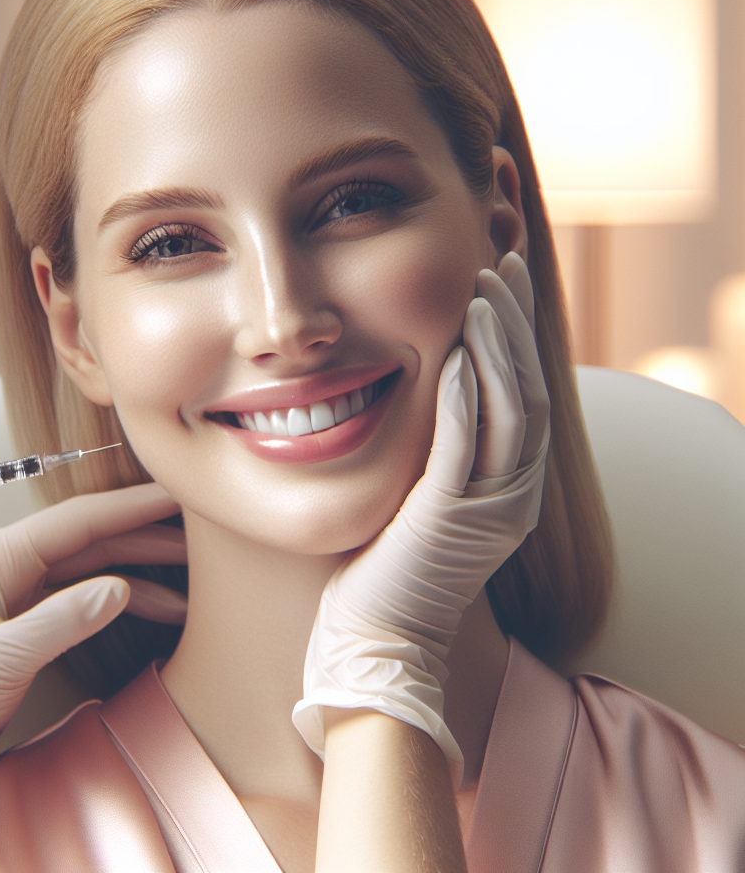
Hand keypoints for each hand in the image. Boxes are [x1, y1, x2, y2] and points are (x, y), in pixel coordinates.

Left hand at [0, 482, 184, 756]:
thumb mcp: (0, 657)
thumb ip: (60, 621)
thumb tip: (120, 589)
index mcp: (0, 556)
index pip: (79, 521)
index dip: (131, 507)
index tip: (174, 494)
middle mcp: (13, 565)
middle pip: (93, 541)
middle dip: (146, 539)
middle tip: (197, 537)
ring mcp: (20, 592)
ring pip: (92, 570)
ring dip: (140, 575)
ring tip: (191, 587)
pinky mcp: (26, 621)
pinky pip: (81, 598)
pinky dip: (120, 602)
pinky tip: (155, 608)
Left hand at [293, 253, 548, 773]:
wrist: (377, 642)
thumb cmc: (384, 568)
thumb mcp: (418, 495)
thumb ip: (431, 445)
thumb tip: (419, 389)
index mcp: (505, 484)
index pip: (520, 391)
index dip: (515, 333)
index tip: (498, 280)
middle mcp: (511, 492)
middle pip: (529, 387)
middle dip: (517, 322)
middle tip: (503, 263)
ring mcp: (489, 507)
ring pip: (512, 408)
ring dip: (500, 344)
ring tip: (486, 286)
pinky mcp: (452, 519)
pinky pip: (466, 446)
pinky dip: (468, 396)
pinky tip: (459, 350)